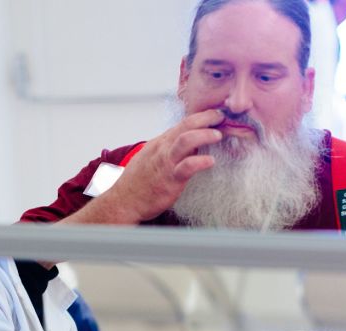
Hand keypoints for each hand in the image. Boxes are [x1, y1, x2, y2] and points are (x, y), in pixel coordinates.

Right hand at [84, 109, 224, 223]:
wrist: (124, 200)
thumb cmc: (138, 182)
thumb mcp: (152, 157)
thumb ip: (169, 150)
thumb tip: (189, 145)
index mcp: (161, 142)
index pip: (183, 123)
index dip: (201, 117)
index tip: (215, 115)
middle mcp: (163, 148)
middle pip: (186, 125)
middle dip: (206, 118)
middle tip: (221, 117)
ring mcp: (166, 162)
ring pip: (186, 140)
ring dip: (205, 135)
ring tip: (218, 135)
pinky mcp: (170, 179)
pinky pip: (187, 166)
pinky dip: (201, 161)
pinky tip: (211, 161)